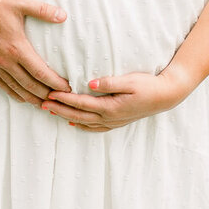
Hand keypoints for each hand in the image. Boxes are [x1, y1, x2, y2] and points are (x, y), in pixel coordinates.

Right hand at [0, 0, 70, 105]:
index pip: (40, 72)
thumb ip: (43, 10)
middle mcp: (6, 60)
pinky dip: (12, 92)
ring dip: (30, 98)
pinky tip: (20, 97)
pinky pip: (0, 83)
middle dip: (46, 94)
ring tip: (43, 104)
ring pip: (15, 87)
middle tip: (59, 99)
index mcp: (17, 48)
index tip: (66, 88)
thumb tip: (63, 15)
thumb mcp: (20, 3)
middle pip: (30, 85)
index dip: (55, 83)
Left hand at [41, 66, 193, 130]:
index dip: (64, 99)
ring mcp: (114, 122)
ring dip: (67, 117)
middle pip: (79, 115)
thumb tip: (90, 84)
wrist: (167, 96)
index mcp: (111, 107)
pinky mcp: (118, 122)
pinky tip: (75, 123)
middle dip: (59, 109)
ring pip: (85, 122)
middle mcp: (110, 117)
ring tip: (52, 112)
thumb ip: (110, 83)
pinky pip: (96, 128)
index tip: (50, 94)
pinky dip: (83, 126)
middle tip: (41, 104)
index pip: (81, 103)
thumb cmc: (149, 85)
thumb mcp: (131, 80)